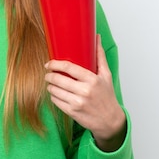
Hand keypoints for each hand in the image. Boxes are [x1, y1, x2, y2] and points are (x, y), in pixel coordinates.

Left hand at [44, 35, 125, 151]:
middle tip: (48, 73)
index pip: (68, 68)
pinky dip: (53, 96)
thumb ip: (99, 56)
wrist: (110, 120)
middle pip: (58, 79)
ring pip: (54, 90)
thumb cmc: (107, 96)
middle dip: (49, 75)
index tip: (49, 63)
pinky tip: (56, 93)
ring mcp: (77, 103)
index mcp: (92, 80)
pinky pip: (56, 101)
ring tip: (51, 83)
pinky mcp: (72, 112)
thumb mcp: (106, 75)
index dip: (55, 64)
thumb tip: (97, 37)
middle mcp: (84, 91)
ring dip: (50, 86)